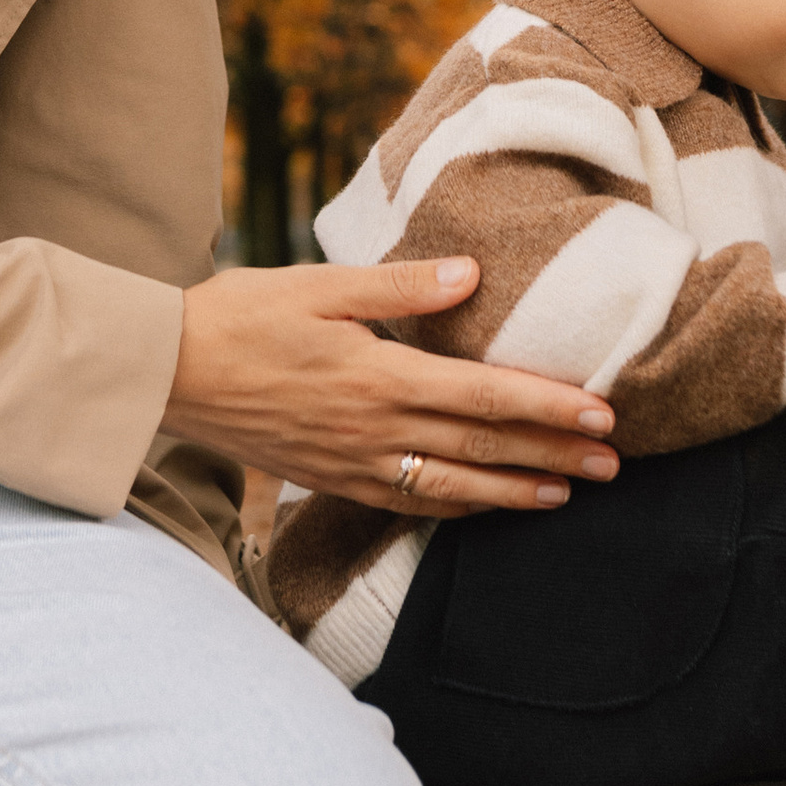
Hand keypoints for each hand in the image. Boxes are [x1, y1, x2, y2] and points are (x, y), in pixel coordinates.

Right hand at [166, 258, 620, 515]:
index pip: (484, 396)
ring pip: (454, 488)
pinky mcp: (333, 481)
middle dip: (555, 454)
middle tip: (616, 462)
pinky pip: (409, 503)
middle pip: (483, 449)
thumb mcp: (319, 286)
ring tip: (570, 492)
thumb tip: (471, 276)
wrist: (168, 372)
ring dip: (517, 492)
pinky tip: (486, 507)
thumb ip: (399, 287)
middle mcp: (375, 430)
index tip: (603, 413)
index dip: (549, 407)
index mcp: (378, 376)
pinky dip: (458, 509)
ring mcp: (354, 464)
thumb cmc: (241, 316)